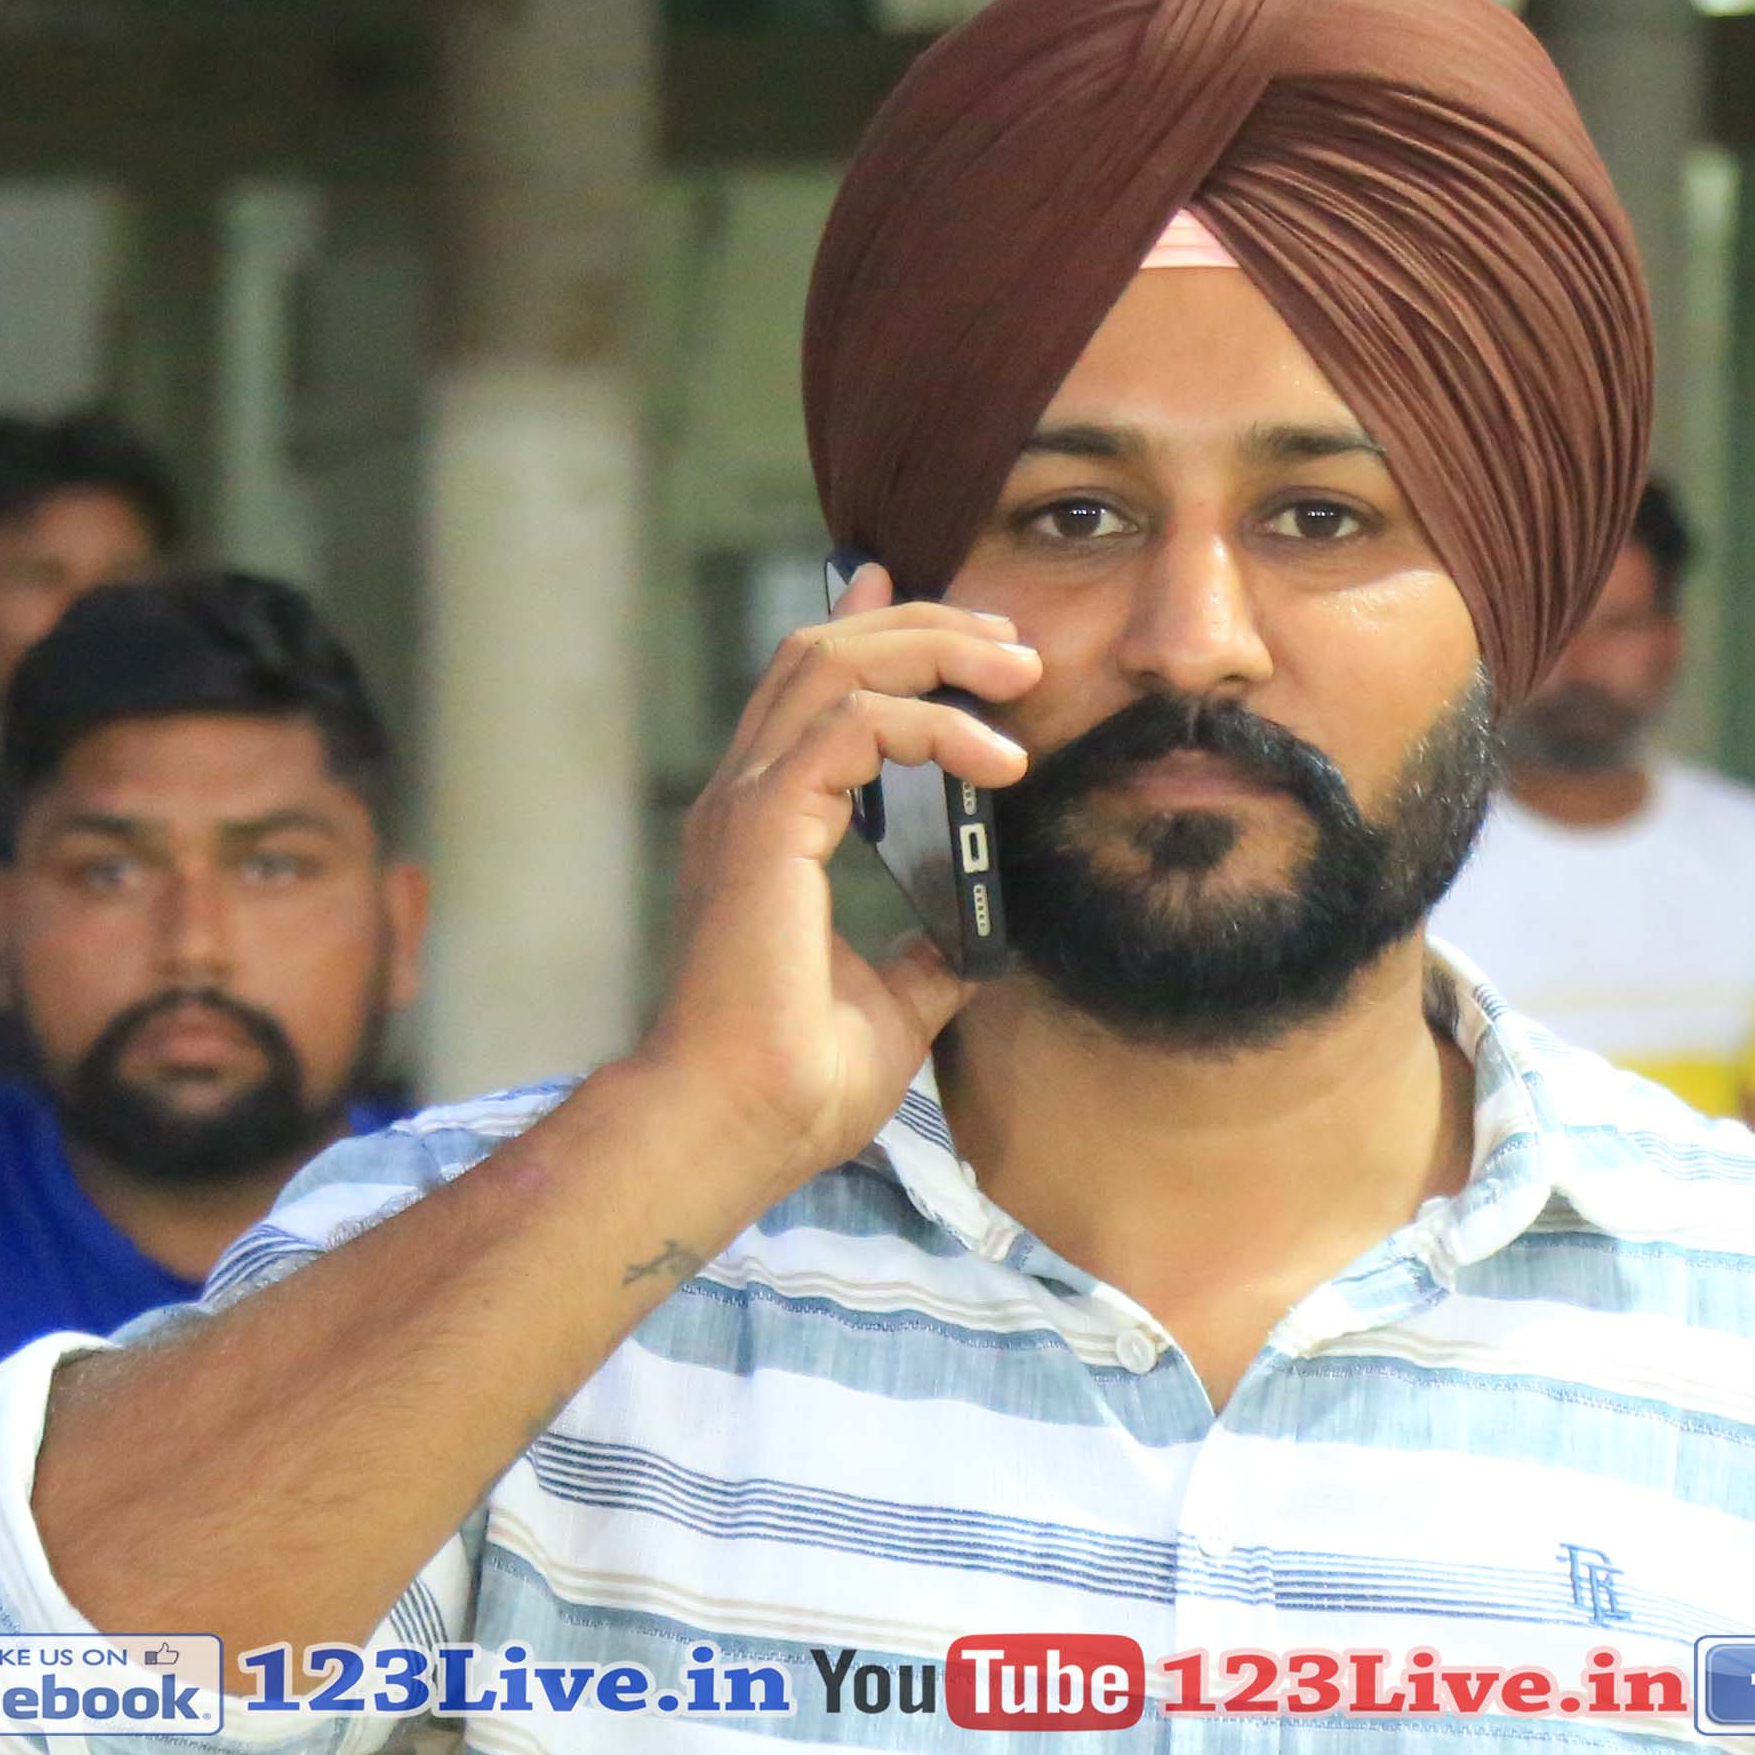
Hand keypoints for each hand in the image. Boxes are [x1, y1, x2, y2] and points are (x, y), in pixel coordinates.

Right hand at [614, 567, 1038, 1197]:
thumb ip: (926, 951)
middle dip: (923, 626)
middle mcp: (745, 802)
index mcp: (763, 830)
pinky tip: (998, 761)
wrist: (736, 1130)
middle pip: (823, 654)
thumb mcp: (894, 1003)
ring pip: (833, 666)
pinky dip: (933, 725)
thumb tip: (975, 935)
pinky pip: (856, 725)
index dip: (873, 632)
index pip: (810, 693)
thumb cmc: (793, 1085)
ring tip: (1018, 673)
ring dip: (935, 653)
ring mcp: (747, 807)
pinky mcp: (764, 825)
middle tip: (1010, 644)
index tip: (952, 624)